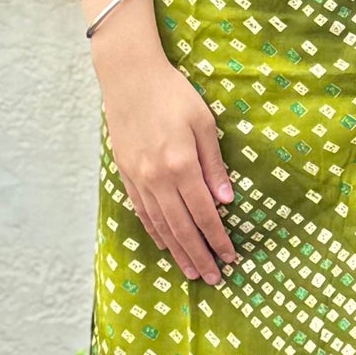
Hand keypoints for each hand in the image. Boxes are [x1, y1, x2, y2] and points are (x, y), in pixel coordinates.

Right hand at [95, 49, 237, 285]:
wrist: (128, 76)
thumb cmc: (172, 93)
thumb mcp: (204, 123)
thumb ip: (213, 165)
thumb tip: (225, 201)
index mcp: (180, 165)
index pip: (204, 214)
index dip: (218, 239)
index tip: (230, 257)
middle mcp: (157, 178)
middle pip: (181, 228)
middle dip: (199, 256)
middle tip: (212, 278)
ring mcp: (138, 178)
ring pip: (159, 225)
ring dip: (177, 251)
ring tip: (190, 271)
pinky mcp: (125, 173)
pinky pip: (141, 211)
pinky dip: (155, 232)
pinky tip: (164, 244)